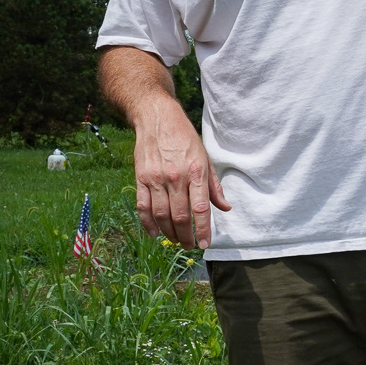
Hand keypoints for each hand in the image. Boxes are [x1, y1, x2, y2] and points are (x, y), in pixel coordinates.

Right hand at [132, 98, 230, 248]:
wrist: (157, 118)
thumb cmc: (185, 139)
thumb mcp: (205, 158)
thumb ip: (214, 186)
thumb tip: (225, 208)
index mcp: (196, 172)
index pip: (201, 209)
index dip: (203, 230)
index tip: (205, 244)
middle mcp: (175, 177)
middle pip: (179, 216)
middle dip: (186, 236)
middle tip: (190, 245)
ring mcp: (156, 179)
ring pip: (161, 215)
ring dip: (169, 233)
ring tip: (176, 241)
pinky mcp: (140, 178)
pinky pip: (143, 206)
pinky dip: (148, 223)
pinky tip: (155, 233)